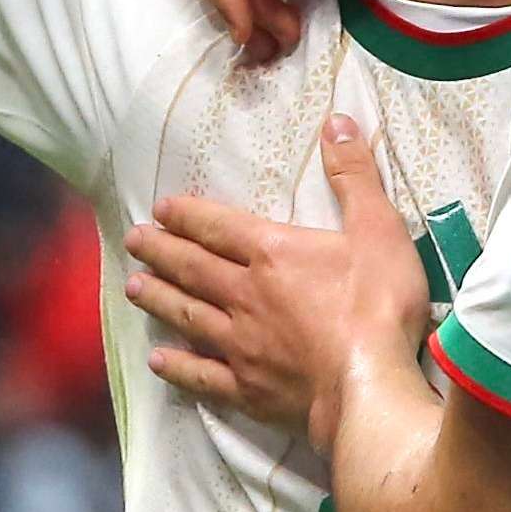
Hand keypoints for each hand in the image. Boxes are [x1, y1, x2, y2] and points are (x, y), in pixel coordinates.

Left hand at [128, 117, 431, 453]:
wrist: (368, 387)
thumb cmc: (378, 305)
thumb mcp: (378, 228)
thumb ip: (354, 176)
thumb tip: (337, 121)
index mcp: (272, 254)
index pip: (219, 227)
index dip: (189, 215)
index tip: (161, 208)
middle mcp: (244, 295)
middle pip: (194, 268)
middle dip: (162, 250)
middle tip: (132, 240)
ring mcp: (241, 345)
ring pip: (189, 315)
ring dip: (160, 299)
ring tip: (133, 287)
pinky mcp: (247, 390)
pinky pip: (202, 375)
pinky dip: (178, 367)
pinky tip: (158, 360)